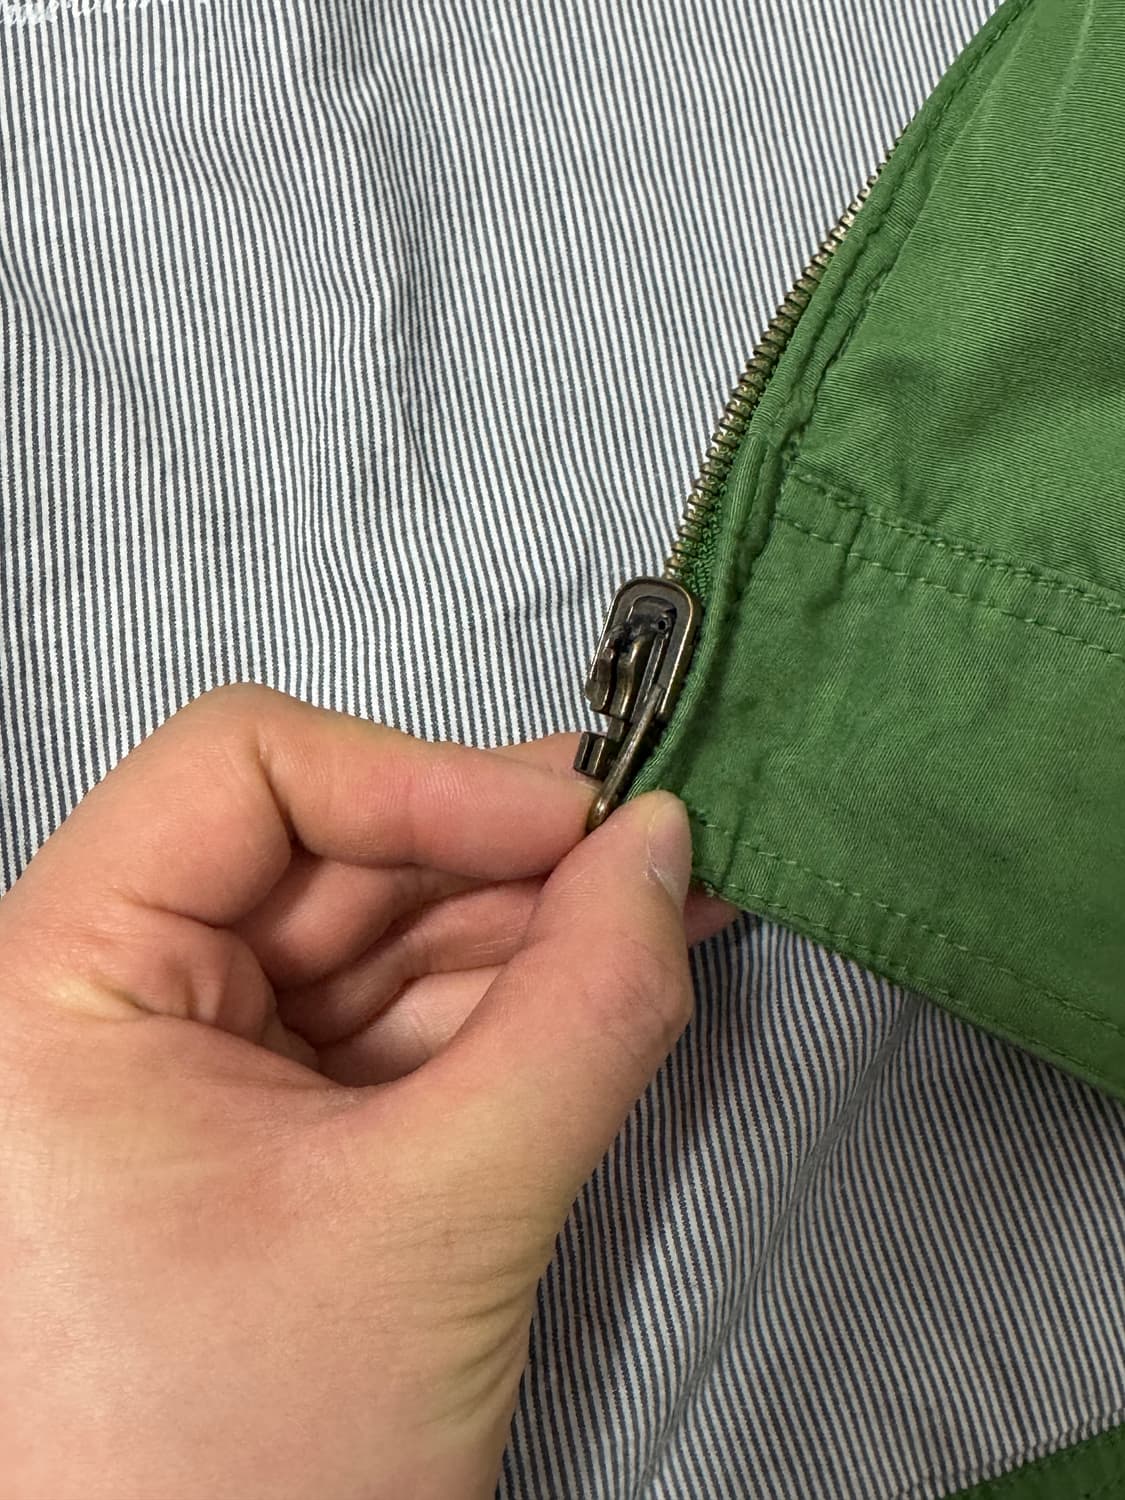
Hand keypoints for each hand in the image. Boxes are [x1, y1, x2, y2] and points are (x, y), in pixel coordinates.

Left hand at [0, 685, 734, 1499]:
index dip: (424, 775)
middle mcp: (108, 1007)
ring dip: (529, 924)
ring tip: (668, 906)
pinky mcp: (266, 1129)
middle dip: (507, 851)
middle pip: (329, 850)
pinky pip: (394, 1024)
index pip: (244, 774)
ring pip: (378, 936)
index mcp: (59, 993)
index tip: (579, 818)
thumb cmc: (237, 1481)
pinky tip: (612, 977)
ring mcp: (191, 1069)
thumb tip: (664, 852)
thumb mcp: (437, 1222)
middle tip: (658, 848)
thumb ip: (580, 1013)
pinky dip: (509, 1004)